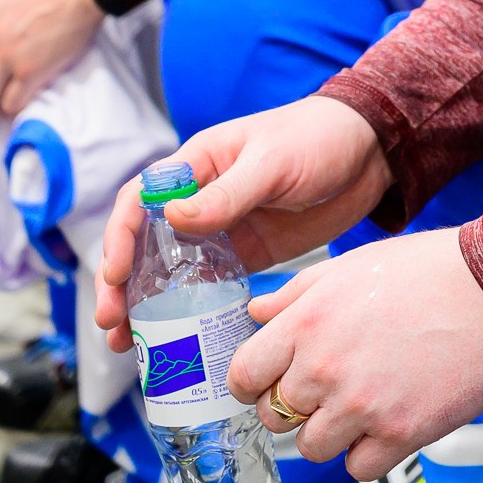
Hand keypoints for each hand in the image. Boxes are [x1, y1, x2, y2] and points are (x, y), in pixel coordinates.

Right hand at [96, 96, 392, 352]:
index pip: (139, 200)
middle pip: (145, 244)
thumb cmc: (318, 137)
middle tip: (112, 324)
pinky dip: (188, 313)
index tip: (116, 275)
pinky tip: (178, 342)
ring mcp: (223, 230)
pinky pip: (209, 287)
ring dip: (145, 306)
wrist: (370, 153)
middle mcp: (200, 199)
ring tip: (128, 345)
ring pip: (170, 272)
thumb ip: (226, 193)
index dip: (120, 237)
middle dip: (122, 285)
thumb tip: (173, 219)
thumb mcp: (272, 162)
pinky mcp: (248, 254)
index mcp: (197, 164)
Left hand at [232, 228, 482, 480]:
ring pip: (312, 447)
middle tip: (331, 385)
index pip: (243, 376)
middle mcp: (325, 367)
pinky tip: (390, 418)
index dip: (255, 381)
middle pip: (275, 416)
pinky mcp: (400, 434)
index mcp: (307, 322)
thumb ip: (295, 294)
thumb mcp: (349, 267)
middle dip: (296, 404)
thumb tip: (254, 315)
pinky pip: (358, 468)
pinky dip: (370, 450)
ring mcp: (361, 405)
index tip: (273, 380)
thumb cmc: (425, 271)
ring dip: (332, 431)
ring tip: (365, 400)